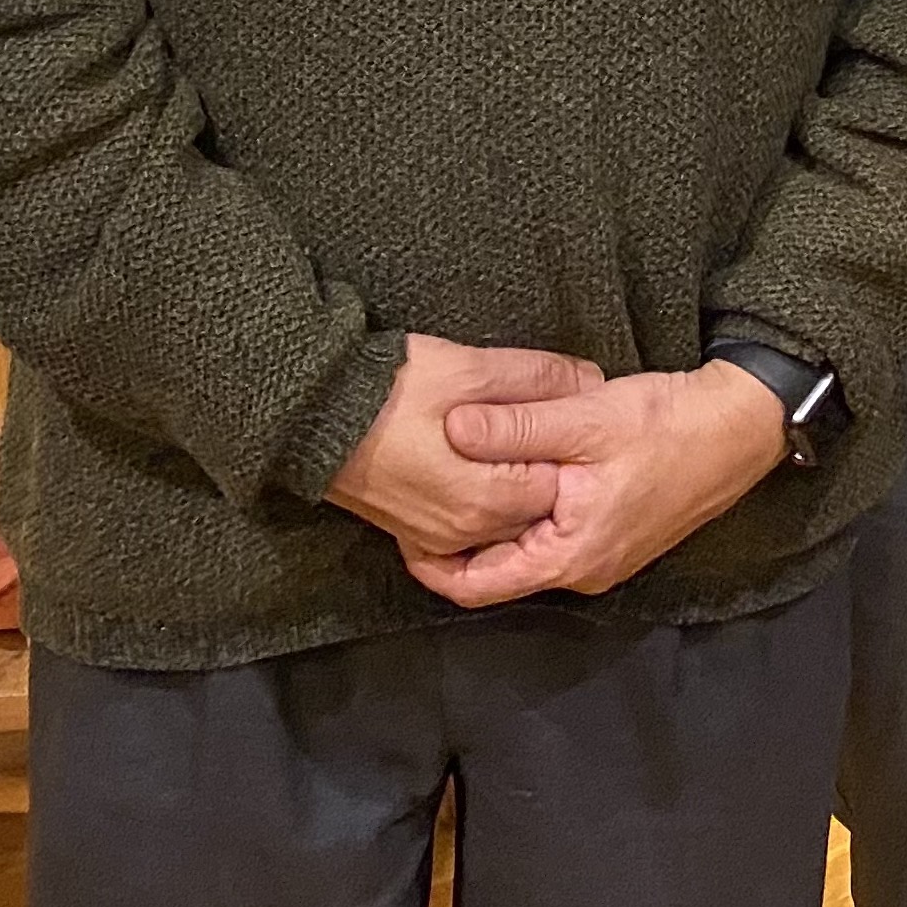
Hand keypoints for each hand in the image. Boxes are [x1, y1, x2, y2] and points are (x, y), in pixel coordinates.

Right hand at [324, 332, 605, 558]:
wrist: (313, 413)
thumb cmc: (393, 388)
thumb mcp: (474, 368)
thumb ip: (541, 379)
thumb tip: (592, 381)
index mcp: (487, 498)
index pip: (560, 486)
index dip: (570, 451)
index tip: (567, 420)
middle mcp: (465, 531)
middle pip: (535, 510)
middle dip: (548, 472)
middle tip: (544, 429)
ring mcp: (437, 538)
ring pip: (505, 522)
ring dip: (517, 487)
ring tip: (514, 443)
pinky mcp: (415, 535)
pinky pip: (471, 532)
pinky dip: (486, 505)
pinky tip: (486, 468)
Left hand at [414, 363, 796, 606]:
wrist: (742, 425)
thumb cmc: (669, 424)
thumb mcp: (586, 417)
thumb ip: (516, 426)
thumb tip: (450, 427)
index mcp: (571, 556)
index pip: (476, 586)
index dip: (429, 563)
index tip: (402, 525)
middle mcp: (585, 570)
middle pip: (500, 569)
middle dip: (459, 536)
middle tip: (424, 490)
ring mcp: (605, 556)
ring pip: (528, 550)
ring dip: (496, 519)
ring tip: (462, 475)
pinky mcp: (619, 534)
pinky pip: (556, 534)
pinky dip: (528, 511)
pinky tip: (519, 469)